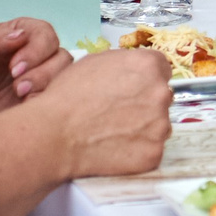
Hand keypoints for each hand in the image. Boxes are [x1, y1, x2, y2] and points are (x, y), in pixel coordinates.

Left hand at [0, 17, 70, 119]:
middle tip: (17, 88)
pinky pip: (57, 100)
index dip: (36, 50)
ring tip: (20, 98)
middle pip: (60, 56)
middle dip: (41, 73)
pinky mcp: (40, 99)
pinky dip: (45, 104)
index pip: (45, 33)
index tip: (14, 68)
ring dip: (44, 88)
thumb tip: (20, 35)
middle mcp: (36, 54)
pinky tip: (24, 108)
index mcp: (21, 35)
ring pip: (63, 77)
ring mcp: (41, 77)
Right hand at [34, 47, 172, 178]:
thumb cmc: (67, 97)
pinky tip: (116, 148)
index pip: (162, 69)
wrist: (54, 134)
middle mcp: (160, 93)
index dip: (145, 79)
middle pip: (161, 96)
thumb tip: (132, 72)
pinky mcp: (154, 153)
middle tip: (119, 113)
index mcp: (148, 66)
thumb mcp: (94, 62)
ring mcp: (160, 125)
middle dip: (145, 103)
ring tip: (114, 132)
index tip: (134, 89)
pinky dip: (137, 150)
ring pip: (158, 124)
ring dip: (144, 128)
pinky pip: (151, 150)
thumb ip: (123, 64)